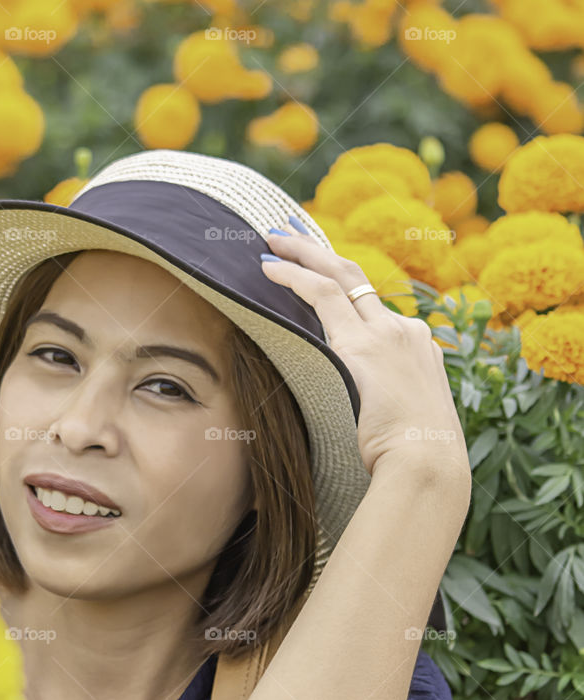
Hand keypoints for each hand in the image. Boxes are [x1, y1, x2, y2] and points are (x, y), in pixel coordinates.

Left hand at [261, 228, 471, 486]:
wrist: (428, 466)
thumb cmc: (412, 462)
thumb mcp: (401, 426)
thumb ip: (380, 409)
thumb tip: (356, 421)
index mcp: (417, 350)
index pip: (373, 309)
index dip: (342, 289)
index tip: (319, 276)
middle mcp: (405, 332)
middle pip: (358, 279)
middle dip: (320, 252)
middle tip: (288, 233)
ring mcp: (386, 334)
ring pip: (339, 277)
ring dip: (302, 254)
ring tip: (270, 240)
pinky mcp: (363, 345)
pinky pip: (322, 297)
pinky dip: (293, 277)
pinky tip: (269, 268)